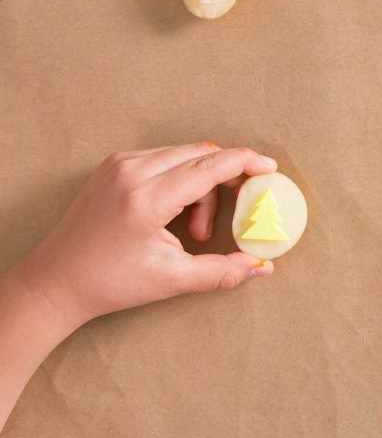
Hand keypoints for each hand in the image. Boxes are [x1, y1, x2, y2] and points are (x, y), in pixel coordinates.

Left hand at [13, 143, 277, 332]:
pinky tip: (173, 213)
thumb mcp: (172, 279)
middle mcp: (133, 171)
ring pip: (185, 155)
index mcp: (147, 199)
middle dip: (224, 180)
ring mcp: (120, 163)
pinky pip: (165, 158)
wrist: (55, 282)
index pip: (210, 165)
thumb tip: (263, 266)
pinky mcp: (115, 163)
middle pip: (202, 155)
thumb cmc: (110, 283)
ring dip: (201, 184)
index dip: (246, 162)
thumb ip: (223, 271)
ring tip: (192, 229)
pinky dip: (181, 179)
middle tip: (232, 212)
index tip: (270, 169)